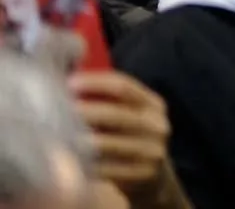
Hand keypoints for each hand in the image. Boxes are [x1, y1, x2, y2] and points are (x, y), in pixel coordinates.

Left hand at [69, 70, 176, 200]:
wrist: (155, 176)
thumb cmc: (131, 137)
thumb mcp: (130, 114)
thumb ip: (109, 99)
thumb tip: (70, 78)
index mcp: (154, 104)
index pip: (125, 86)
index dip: (96, 83)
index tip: (69, 83)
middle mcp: (157, 125)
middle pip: (117, 114)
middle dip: (86, 111)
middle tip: (57, 111)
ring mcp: (152, 151)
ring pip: (111, 144)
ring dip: (82, 140)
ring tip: (59, 137)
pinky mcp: (143, 174)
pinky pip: (109, 169)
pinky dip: (88, 165)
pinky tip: (72, 160)